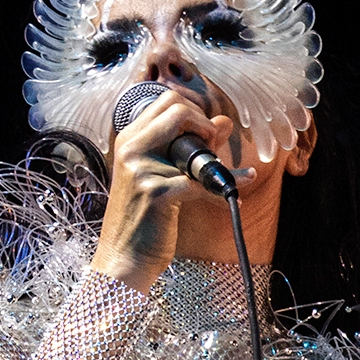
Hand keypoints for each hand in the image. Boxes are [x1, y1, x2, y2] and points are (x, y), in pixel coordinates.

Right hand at [89, 89, 247, 292]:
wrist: (123, 258)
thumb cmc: (143, 218)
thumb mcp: (162, 176)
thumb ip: (192, 147)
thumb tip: (225, 122)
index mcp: (129, 140)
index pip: (167, 101)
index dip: (194, 113)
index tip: (205, 136)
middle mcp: (131, 148)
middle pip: (178, 109)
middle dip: (204, 125)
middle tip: (212, 150)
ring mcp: (141, 169)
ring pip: (193, 145)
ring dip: (216, 161)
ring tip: (226, 177)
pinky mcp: (157, 193)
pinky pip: (201, 183)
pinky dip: (223, 191)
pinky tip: (236, 197)